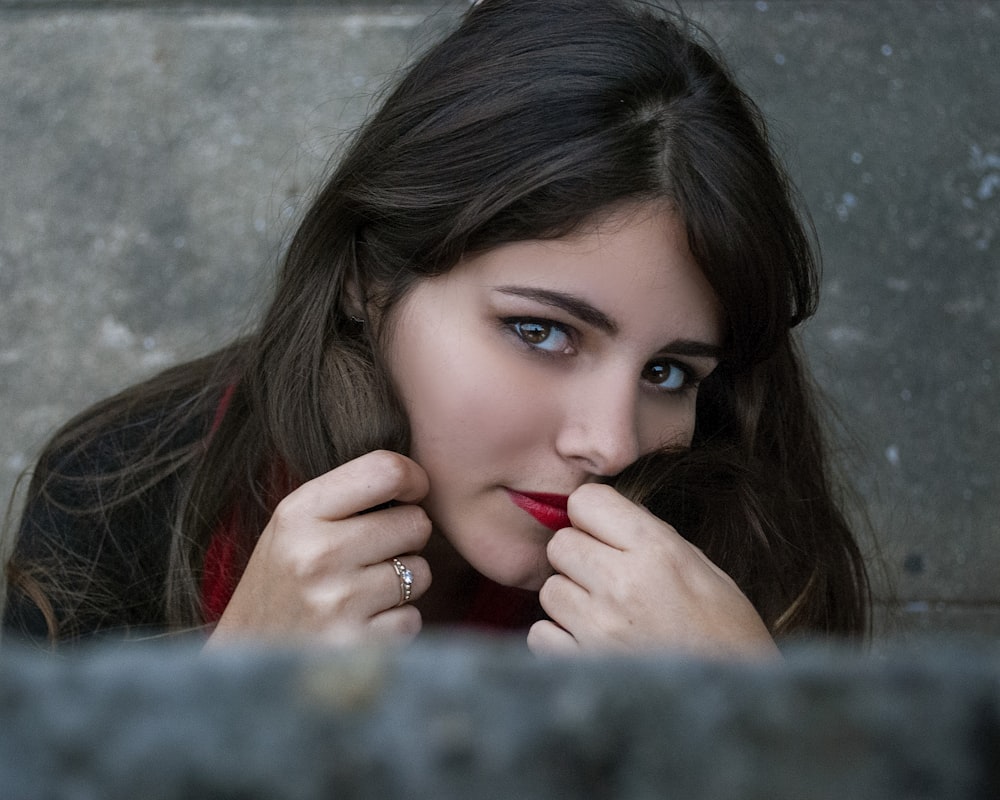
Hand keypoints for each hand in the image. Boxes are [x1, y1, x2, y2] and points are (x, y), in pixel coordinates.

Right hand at [206, 450, 431, 646]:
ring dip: (403, 582)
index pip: (386, 471)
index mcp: (299, 513)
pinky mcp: (355, 647)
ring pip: (420, 571)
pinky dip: (395, 622)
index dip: (413, 479)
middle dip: (406, 537)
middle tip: (373, 553)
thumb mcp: (296, 524)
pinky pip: (412, 618)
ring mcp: (336, 604)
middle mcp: (316, 555)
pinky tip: (361, 624)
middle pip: (415, 522)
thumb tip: (419, 478)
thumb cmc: (285, 579)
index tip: (409, 493)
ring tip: (362, 591)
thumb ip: (349, 494)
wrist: (244, 658)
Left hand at [526, 483, 778, 658]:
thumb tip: (602, 516)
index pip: (587, 501)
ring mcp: (598, 627)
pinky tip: (592, 645)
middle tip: (606, 580)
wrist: (738, 705)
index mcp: (657, 551)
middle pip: (560, 544)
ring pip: (550, 589)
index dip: (592, 516)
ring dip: (570, 600)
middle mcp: (622, 583)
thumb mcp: (702, 570)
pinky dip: (560, 639)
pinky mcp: (581, 665)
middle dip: (578, 557)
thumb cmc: (726, 635)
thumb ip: (649, 538)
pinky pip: (541, 633)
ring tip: (606, 617)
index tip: (605, 535)